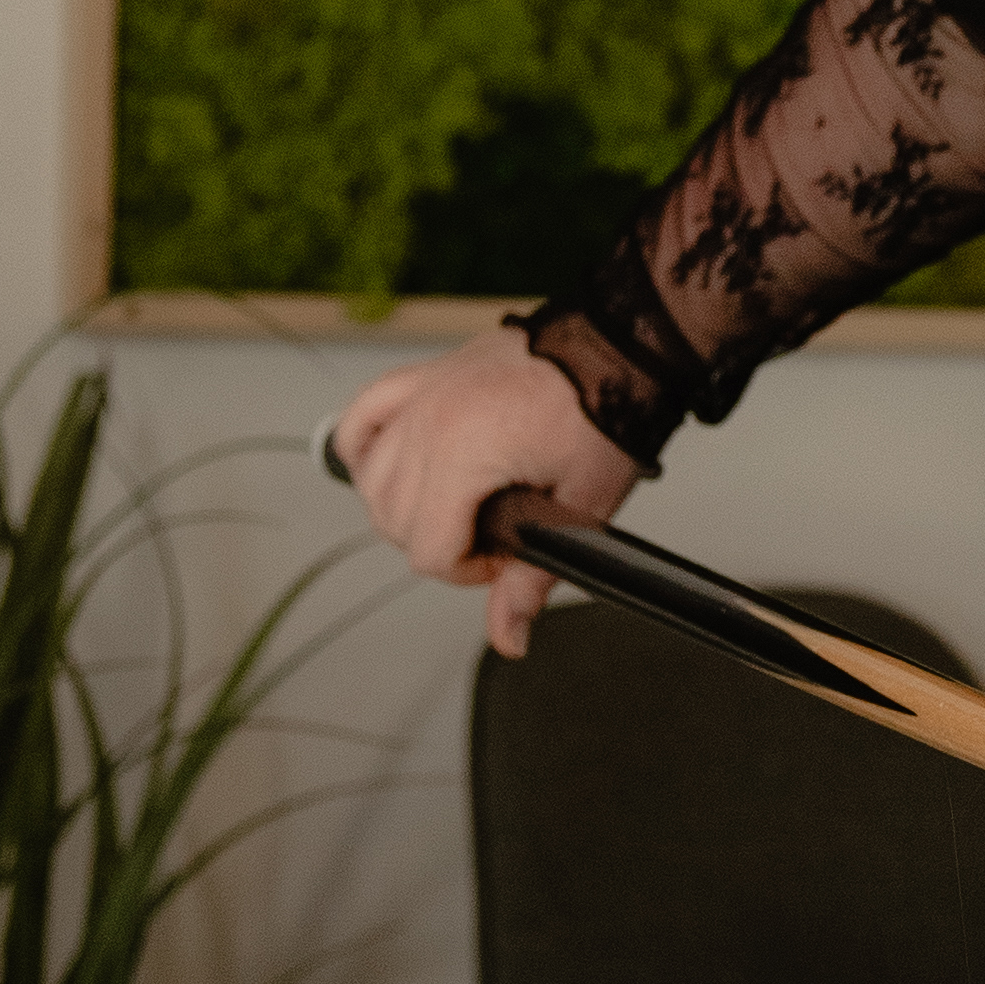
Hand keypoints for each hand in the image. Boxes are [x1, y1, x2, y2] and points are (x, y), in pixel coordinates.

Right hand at [331, 326, 644, 659]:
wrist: (621, 348)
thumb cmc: (608, 413)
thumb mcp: (578, 507)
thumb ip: (532, 577)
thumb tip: (508, 635)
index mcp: (463, 452)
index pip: (426, 549)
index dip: (467, 569)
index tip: (505, 556)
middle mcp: (430, 421)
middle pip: (392, 520)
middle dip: (438, 541)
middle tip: (491, 534)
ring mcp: (424, 395)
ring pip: (371, 478)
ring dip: (403, 505)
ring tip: (456, 506)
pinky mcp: (427, 375)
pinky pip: (364, 416)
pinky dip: (367, 446)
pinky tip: (394, 465)